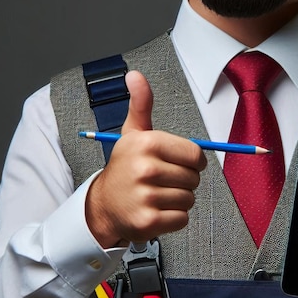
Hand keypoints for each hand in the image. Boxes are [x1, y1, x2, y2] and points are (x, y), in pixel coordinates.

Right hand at [85, 70, 206, 247]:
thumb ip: (141, 104)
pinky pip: (182, 218)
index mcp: (146, 143)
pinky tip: (156, 210)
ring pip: (189, 199)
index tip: (178, 162)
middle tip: (162, 180)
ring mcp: (146, 197)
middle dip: (184, 180)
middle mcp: (145, 168)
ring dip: (178, 199)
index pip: (196, 154)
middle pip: (194, 178)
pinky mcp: (148, 222)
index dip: (192, 161)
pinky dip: (174, 218)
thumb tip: (134, 75)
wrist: (102, 205)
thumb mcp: (133, 133)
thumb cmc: (125, 167)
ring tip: (157, 194)